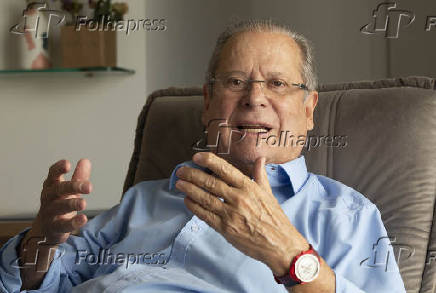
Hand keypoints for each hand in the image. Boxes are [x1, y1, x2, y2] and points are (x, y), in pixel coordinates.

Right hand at [31, 158, 91, 244]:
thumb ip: (78, 177)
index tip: (67, 164)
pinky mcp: (54, 228)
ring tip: (83, 203)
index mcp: (52, 186)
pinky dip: (73, 223)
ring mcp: (50, 213)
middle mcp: (49, 198)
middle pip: (59, 190)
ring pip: (60, 207)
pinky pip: (63, 225)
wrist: (46, 229)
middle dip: (73, 187)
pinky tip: (83, 219)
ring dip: (72, 204)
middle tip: (89, 187)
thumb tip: (86, 160)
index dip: (58, 169)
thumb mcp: (69, 190)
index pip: (52, 175)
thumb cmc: (59, 204)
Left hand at [175, 152, 307, 274]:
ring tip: (179, 183)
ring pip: (205, 198)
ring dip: (189, 189)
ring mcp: (231, 214)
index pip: (225, 169)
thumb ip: (260, 175)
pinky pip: (205, 215)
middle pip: (210, 183)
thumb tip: (260, 159)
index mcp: (249, 187)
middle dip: (192, 175)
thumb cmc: (275, 219)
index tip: (197, 157)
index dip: (209, 161)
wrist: (280, 245)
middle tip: (181, 171)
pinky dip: (194, 207)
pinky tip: (187, 201)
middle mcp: (239, 198)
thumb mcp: (269, 194)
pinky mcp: (226, 229)